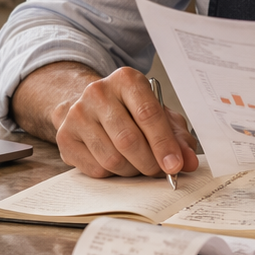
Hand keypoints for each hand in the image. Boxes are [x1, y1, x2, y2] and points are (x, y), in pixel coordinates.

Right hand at [51, 66, 199, 178]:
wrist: (91, 106)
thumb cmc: (130, 111)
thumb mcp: (158, 114)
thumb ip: (177, 137)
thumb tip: (189, 162)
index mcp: (126, 79)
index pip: (148, 114)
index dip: (164, 144)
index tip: (175, 165)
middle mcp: (98, 92)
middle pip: (128, 140)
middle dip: (149, 163)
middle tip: (159, 171)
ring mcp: (78, 114)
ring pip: (112, 158)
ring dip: (132, 171)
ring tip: (139, 165)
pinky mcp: (65, 137)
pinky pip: (96, 169)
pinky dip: (113, 174)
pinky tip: (118, 162)